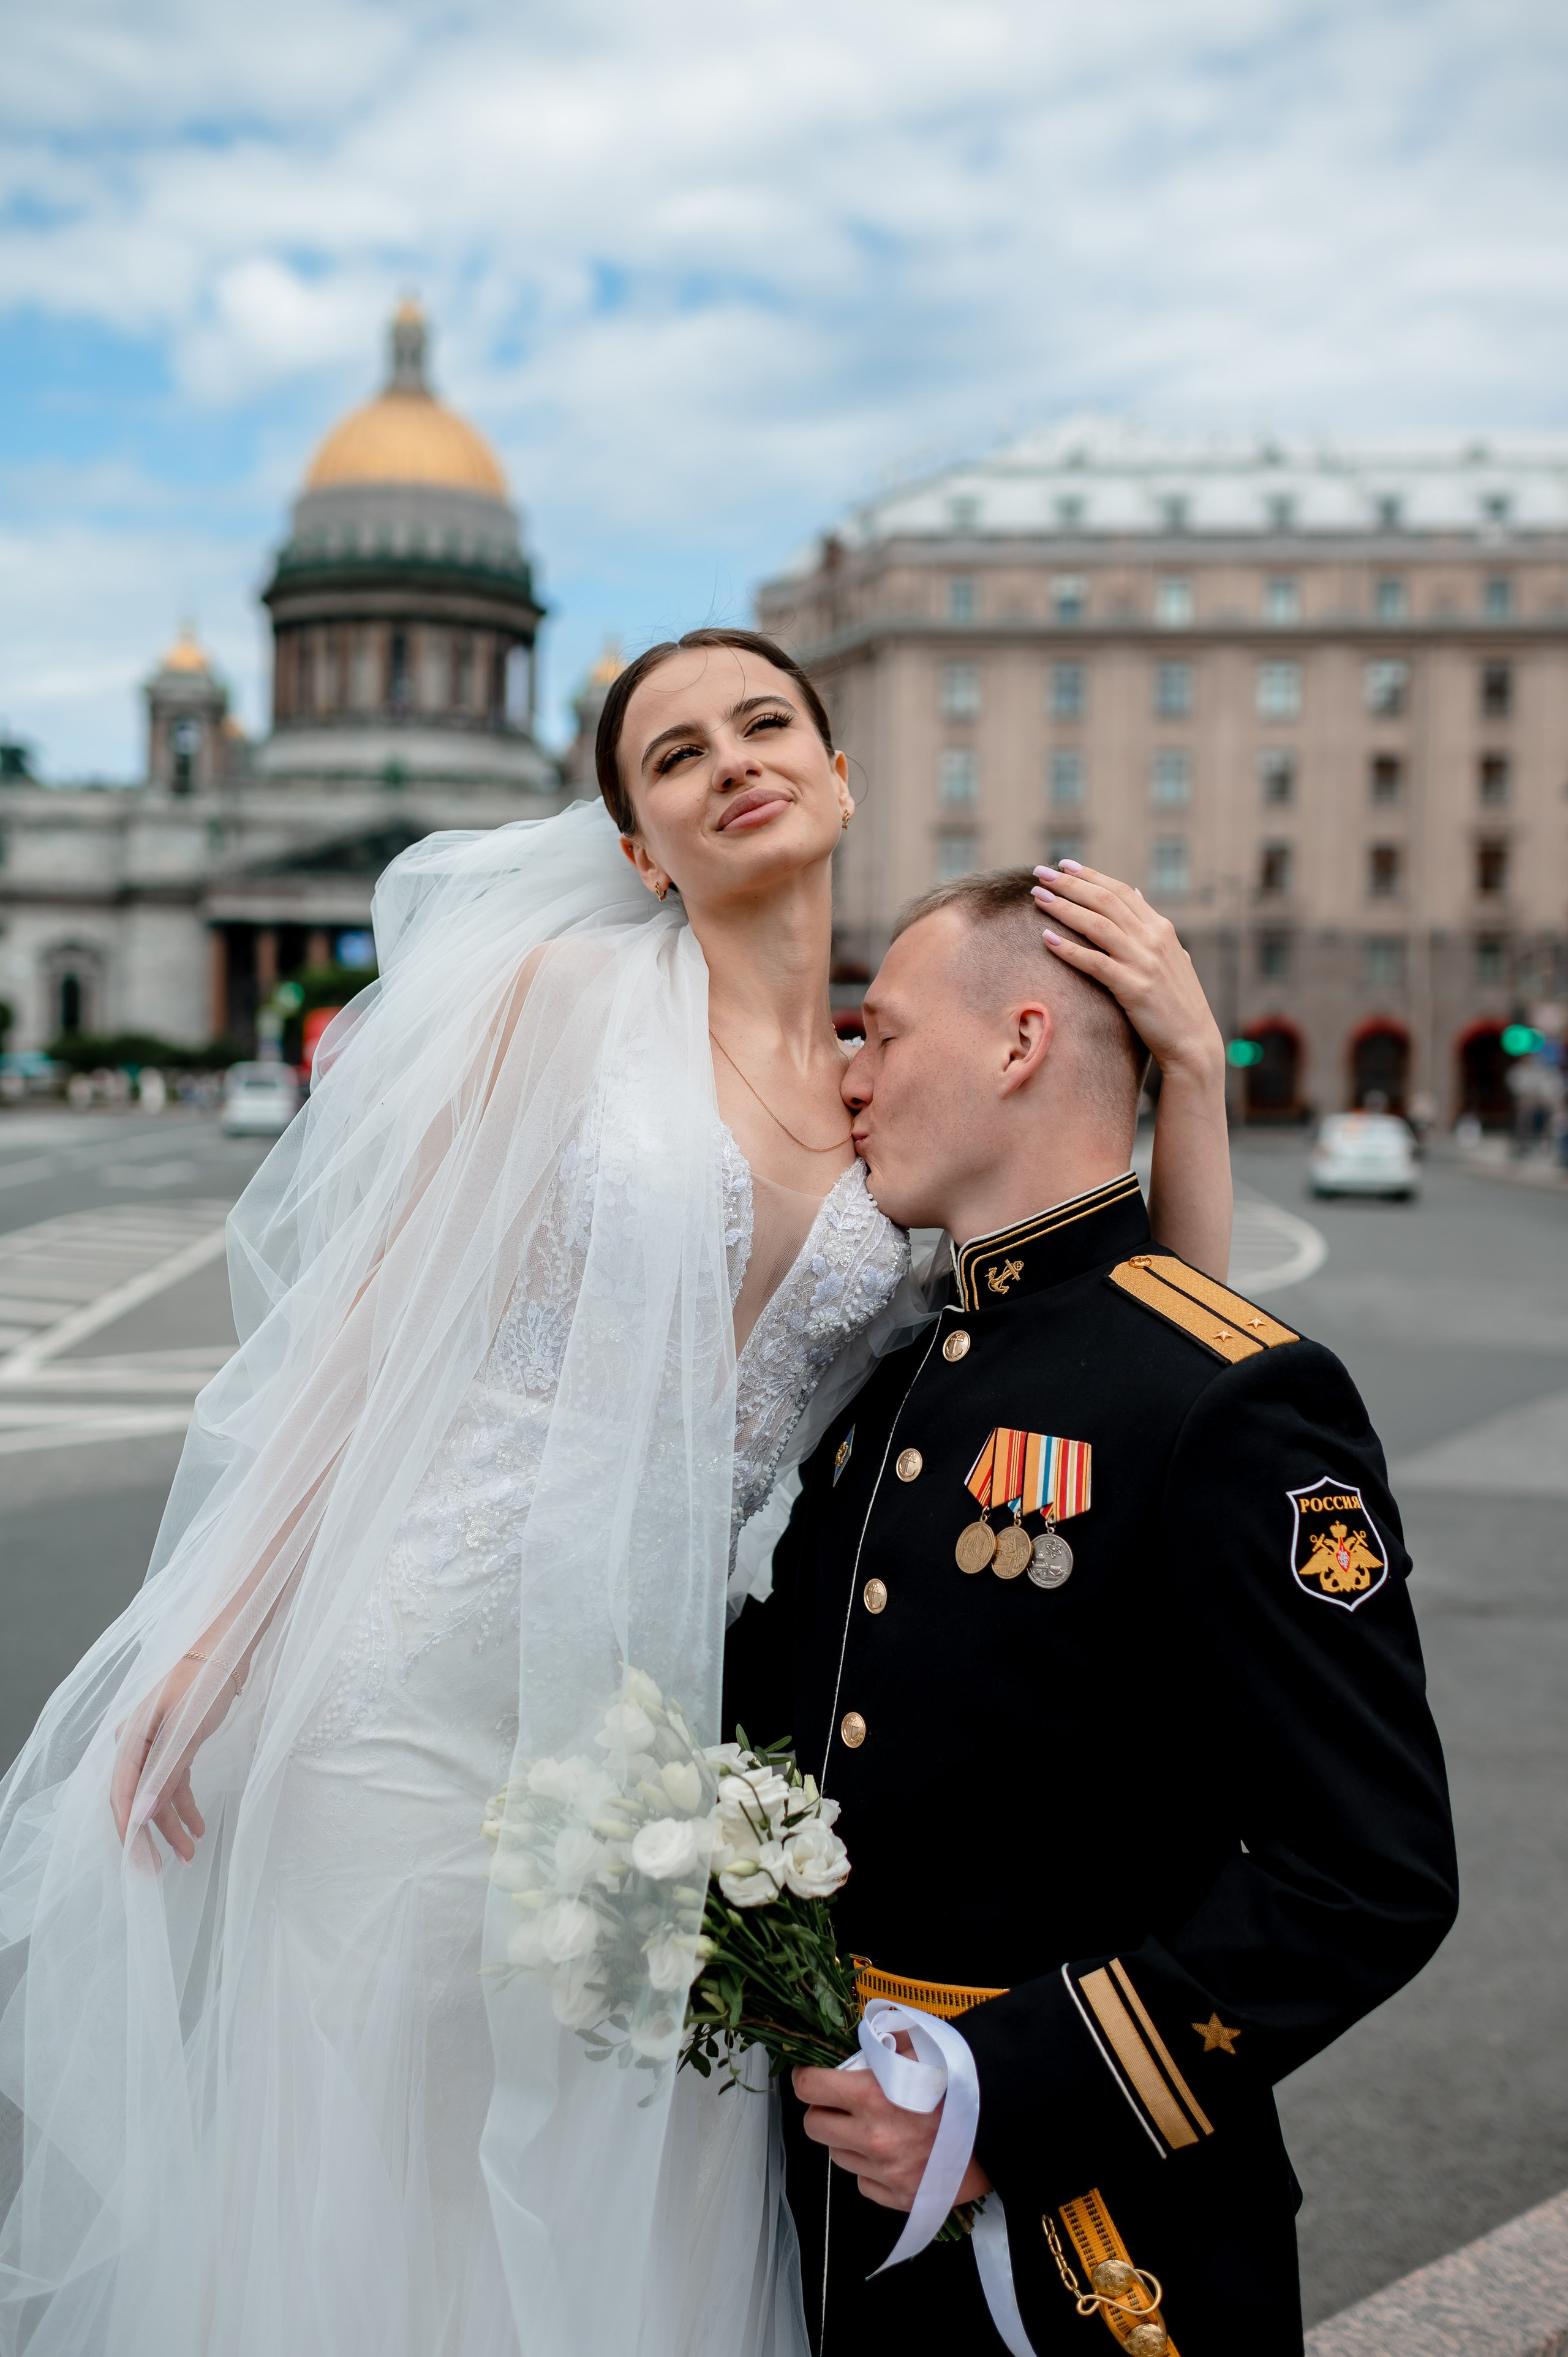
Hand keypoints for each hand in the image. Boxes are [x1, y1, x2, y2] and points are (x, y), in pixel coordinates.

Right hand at [110, 1657, 226, 1865]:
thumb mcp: (185, 1730)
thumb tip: (140, 1817)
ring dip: (171, 1826)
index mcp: (130, 1740)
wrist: (226, 1650)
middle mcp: (137, 1746)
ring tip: (189, 1856)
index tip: (139, 1863)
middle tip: (159, 1871)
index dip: (128, 1832)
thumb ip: (164, 1773)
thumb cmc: (204, 1684)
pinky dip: (185, 1806)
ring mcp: (155, 1747)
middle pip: (136, 1800)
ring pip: (157, 1796)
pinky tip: (198, 1828)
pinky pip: (174, 1784)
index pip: (122, 1795)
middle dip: (148, 1837)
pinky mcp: (175, 1746)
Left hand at [793, 2052, 991, 2212]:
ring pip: (837, 2156)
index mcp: (872, 2095)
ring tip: (875, 2127)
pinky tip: (893, 2154)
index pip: (809, 2089)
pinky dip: (871, 2170)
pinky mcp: (899, 2197)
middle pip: (814, 2127)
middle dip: (823, 2112)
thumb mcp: (919, 2050)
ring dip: (847, 2140)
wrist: (1001, 2128)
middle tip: (841, 2104)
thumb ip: (881, 2047)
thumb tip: (853, 2049)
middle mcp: (872, 2137)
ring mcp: (885, 2171)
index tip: (812, 2077)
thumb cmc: (960, 2085)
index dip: (807, 2079)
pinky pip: (864, 2183)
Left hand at [1033, 862, 1222, 1081]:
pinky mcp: (1133, 987)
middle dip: (1070, 884)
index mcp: (1161, 928)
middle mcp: (1153, 939)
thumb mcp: (1171, 955)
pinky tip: (1046, 938)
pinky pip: (1095, 962)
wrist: (1193, 1041)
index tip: (1063, 865)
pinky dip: (1069, 949)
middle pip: (1105, 901)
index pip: (1121, 891)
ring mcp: (1144, 962)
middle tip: (1040, 873)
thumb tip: (1135, 892)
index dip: (1091, 876)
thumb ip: (1151, 926)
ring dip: (1064, 908)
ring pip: (1097, 925)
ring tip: (1037, 897)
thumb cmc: (1176, 1001)